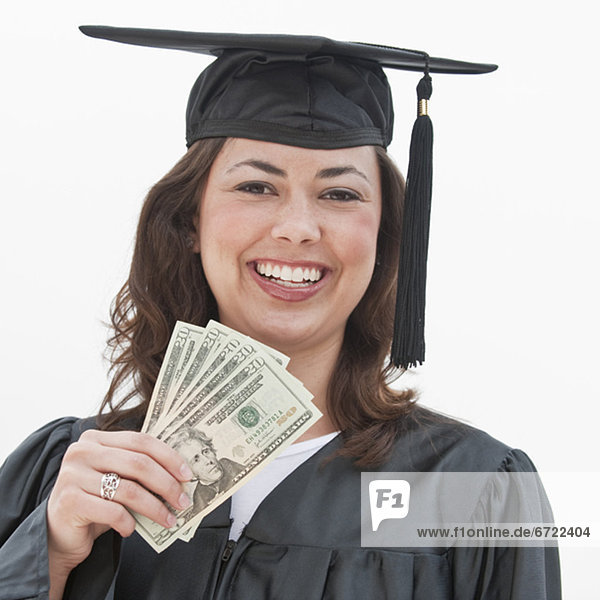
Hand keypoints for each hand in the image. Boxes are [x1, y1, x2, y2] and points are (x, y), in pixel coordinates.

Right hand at [46, 430, 192, 577]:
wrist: (58, 534)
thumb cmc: (95, 502)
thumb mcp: (116, 478)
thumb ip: (138, 468)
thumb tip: (181, 474)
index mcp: (95, 438)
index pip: (141, 441)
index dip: (168, 457)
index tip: (187, 474)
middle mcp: (81, 452)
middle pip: (138, 463)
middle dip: (166, 483)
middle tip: (183, 500)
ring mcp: (72, 475)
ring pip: (128, 489)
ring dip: (154, 507)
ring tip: (168, 519)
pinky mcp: (68, 501)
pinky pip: (112, 511)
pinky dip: (128, 522)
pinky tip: (131, 529)